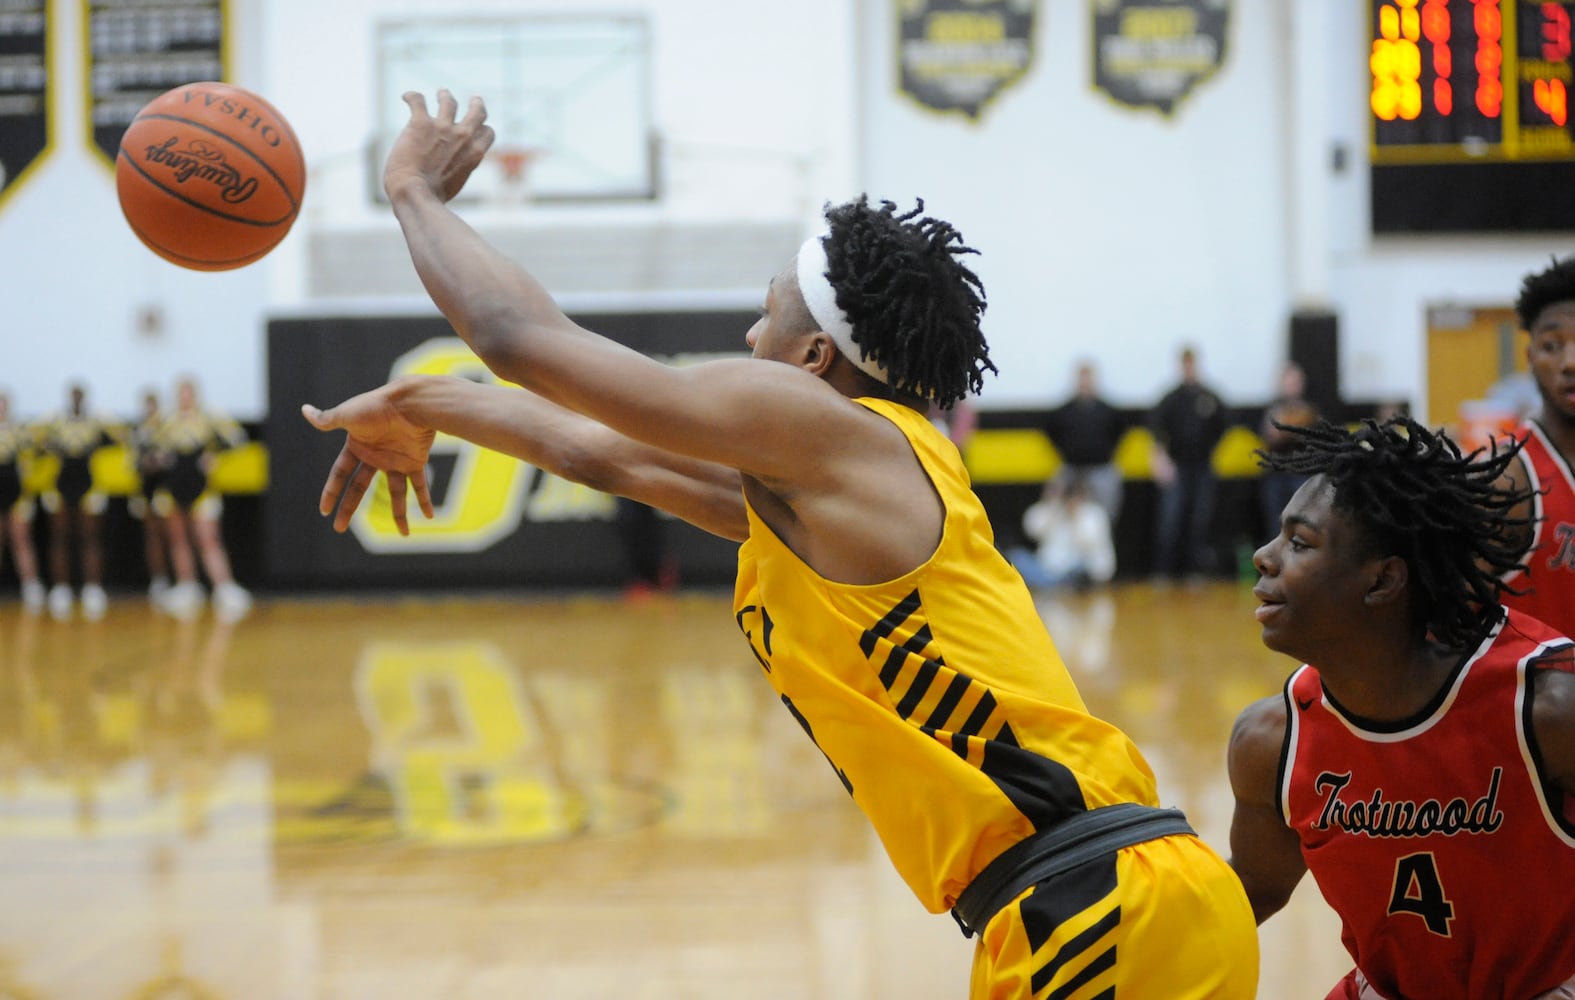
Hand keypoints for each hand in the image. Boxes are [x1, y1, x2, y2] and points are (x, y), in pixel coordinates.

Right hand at [301, 383, 437, 535]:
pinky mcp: (415, 460)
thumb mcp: (347, 414)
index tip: (323, 510)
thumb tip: (304, 410)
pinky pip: (420, 485)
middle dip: (348, 507)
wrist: (410, 402)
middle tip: (338, 529)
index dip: (331, 491)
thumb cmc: (376, 406)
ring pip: (396, 493)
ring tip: (404, 534)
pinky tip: (429, 517)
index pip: (339, 474)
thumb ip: (327, 420)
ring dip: (400, 513)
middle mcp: (375, 456)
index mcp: (357, 446)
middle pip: (359, 487)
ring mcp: (396, 460)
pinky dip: (425, 500)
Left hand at [382, 89, 495, 202]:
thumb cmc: (432, 197)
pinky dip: (411, 97)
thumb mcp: (456, 184)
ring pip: (448, 100)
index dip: (483, 128)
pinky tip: (407, 97)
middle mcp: (463, 136)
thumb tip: (448, 173)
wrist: (415, 193)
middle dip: (476, 104)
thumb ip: (457, 169)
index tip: (477, 128)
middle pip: (477, 111)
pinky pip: (417, 100)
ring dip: (445, 95)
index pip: (487, 133)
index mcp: (475, 153)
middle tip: (474, 99)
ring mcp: (442, 127)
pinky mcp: (420, 122)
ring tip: (441, 93)